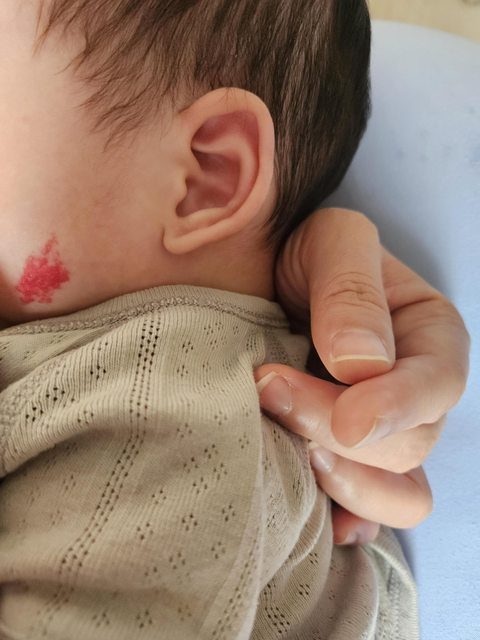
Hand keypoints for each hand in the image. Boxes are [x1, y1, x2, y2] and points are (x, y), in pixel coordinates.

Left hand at [255, 208, 469, 543]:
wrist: (264, 279)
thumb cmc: (306, 254)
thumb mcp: (333, 243)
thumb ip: (350, 292)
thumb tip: (362, 365)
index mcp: (430, 339)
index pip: (436, 387)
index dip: (394, 409)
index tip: (342, 418)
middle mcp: (415, 396)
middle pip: (407, 447)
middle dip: (337, 432)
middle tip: (268, 392)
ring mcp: (382, 435)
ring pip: (397, 495)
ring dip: (347, 486)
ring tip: (290, 454)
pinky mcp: (345, 461)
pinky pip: (363, 514)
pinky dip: (343, 521)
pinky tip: (313, 516)